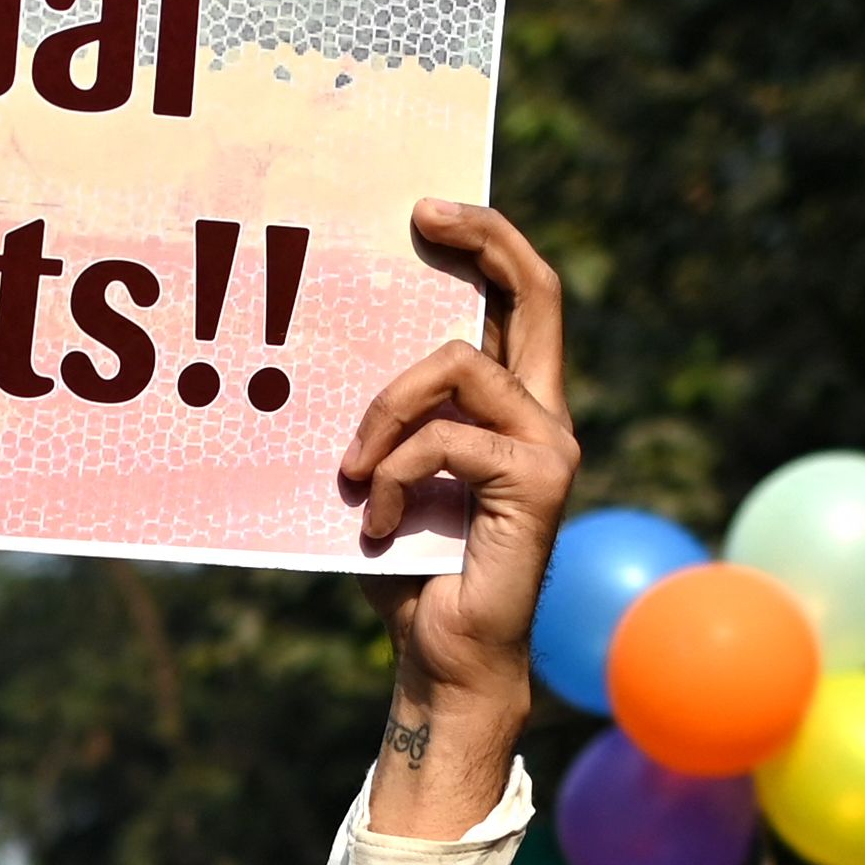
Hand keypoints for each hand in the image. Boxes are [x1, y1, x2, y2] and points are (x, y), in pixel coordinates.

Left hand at [342, 200, 576, 836]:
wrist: (440, 654)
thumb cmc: (404, 565)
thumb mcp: (382, 470)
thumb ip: (382, 417)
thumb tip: (315, 346)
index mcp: (510, 406)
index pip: (519, 301)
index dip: (488, 243)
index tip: (429, 210)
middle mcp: (544, 414)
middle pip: (536, 294)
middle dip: (485, 238)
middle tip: (423, 213)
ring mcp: (549, 444)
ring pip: (455, 368)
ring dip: (383, 416)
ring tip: (354, 477)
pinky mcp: (538, 479)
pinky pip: (443, 441)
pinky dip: (391, 478)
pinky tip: (375, 524)